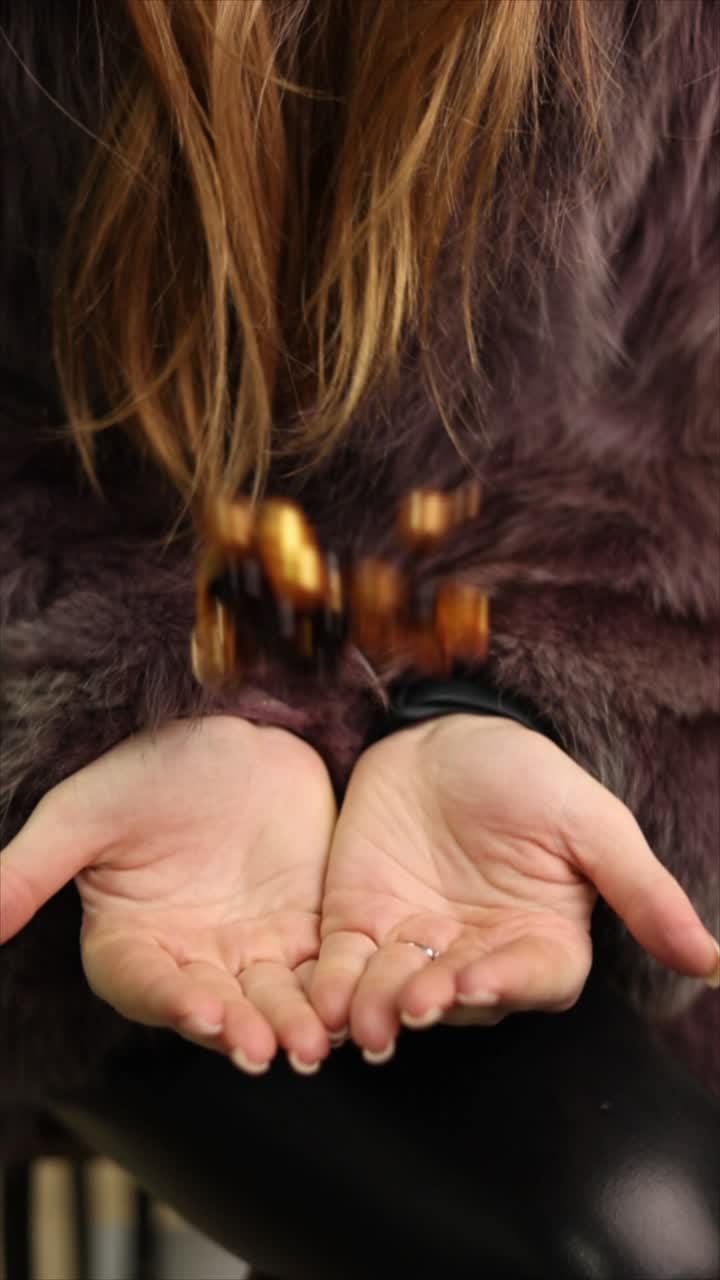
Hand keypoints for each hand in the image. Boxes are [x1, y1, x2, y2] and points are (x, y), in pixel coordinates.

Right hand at [1, 717, 336, 1072]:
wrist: (230, 731)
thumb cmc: (145, 769)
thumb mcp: (83, 813)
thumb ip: (31, 869)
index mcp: (130, 941)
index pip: (144, 984)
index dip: (170, 999)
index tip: (200, 1011)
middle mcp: (191, 958)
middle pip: (215, 1007)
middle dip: (241, 1029)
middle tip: (267, 1049)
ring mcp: (251, 947)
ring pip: (273, 999)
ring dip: (293, 1022)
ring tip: (314, 1040)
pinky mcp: (307, 928)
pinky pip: (323, 966)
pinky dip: (335, 986)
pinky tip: (352, 1000)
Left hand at [310, 715, 717, 1058]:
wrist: (438, 733)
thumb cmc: (524, 774)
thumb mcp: (589, 821)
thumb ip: (642, 890)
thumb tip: (713, 963)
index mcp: (542, 939)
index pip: (533, 980)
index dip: (506, 983)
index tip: (476, 980)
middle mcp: (479, 955)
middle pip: (459, 998)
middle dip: (433, 1001)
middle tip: (410, 1003)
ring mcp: (416, 945)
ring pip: (398, 993)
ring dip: (379, 1008)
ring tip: (361, 1015)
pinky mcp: (359, 928)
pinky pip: (344, 970)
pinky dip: (332, 988)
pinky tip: (321, 1001)